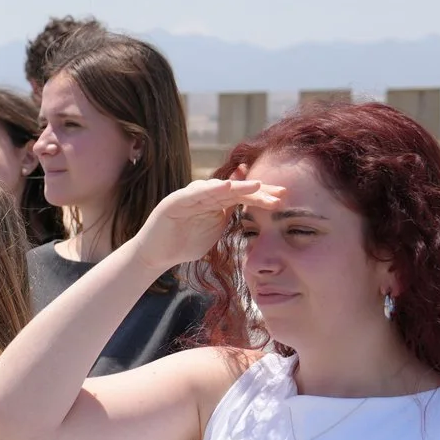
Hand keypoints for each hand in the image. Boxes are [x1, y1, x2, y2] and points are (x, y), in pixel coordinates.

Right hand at [134, 177, 284, 268]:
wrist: (156, 254)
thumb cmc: (184, 244)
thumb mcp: (214, 230)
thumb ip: (230, 219)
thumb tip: (252, 212)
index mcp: (216, 202)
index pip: (243, 195)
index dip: (262, 195)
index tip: (284, 197)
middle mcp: (204, 195)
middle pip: (235, 189)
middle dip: (258, 190)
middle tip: (280, 192)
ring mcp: (189, 197)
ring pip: (217, 189)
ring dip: (238, 186)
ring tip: (257, 185)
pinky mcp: (174, 202)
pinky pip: (194, 194)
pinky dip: (209, 189)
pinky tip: (224, 187)